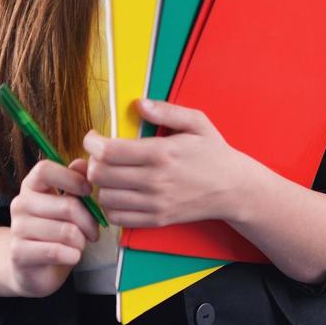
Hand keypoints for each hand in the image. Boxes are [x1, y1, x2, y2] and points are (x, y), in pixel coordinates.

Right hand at [4, 158, 99, 297]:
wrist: (34, 266)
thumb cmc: (57, 228)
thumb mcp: (68, 203)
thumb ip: (76, 183)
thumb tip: (82, 163)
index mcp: (31, 185)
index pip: (45, 170)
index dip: (72, 178)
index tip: (88, 191)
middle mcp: (20, 203)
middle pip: (66, 205)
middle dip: (89, 221)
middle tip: (94, 231)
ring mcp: (17, 228)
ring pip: (66, 231)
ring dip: (81, 241)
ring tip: (80, 243)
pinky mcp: (19, 252)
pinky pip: (55, 251)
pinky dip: (72, 255)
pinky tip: (73, 256)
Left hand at [85, 99, 264, 228]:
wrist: (233, 188)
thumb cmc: (214, 153)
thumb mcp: (198, 123)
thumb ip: (167, 111)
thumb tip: (139, 104)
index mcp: (162, 153)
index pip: (109, 151)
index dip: (92, 143)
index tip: (94, 137)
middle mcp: (155, 180)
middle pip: (100, 175)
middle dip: (93, 162)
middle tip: (101, 155)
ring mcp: (155, 203)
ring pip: (105, 197)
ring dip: (101, 184)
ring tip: (111, 173)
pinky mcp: (156, 220)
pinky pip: (117, 217)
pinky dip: (112, 205)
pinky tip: (121, 192)